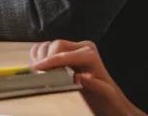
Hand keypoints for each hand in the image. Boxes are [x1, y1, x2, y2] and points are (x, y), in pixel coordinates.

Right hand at [30, 40, 145, 115]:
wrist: (110, 102)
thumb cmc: (108, 101)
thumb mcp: (106, 95)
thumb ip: (95, 85)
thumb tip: (78, 76)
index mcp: (90, 54)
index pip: (63, 54)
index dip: (48, 61)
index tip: (36, 69)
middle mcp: (82, 47)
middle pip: (55, 45)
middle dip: (45, 60)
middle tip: (39, 76)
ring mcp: (74, 48)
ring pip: (49, 45)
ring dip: (41, 57)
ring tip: (41, 74)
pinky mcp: (67, 52)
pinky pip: (48, 48)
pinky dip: (40, 55)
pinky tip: (42, 68)